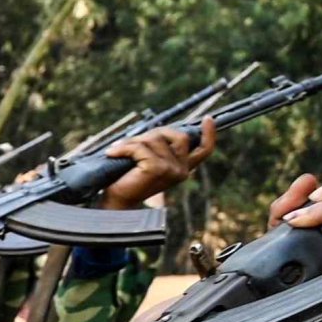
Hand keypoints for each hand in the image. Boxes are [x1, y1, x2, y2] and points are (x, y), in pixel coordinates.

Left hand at [101, 120, 218, 209]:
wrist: (116, 203)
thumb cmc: (128, 180)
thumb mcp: (148, 161)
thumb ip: (159, 147)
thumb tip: (157, 130)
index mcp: (183, 168)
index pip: (204, 150)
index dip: (209, 133)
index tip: (207, 119)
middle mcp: (182, 170)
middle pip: (176, 135)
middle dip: (152, 133)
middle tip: (129, 143)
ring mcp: (172, 170)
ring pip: (155, 139)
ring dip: (132, 142)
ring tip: (118, 151)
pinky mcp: (158, 169)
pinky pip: (140, 148)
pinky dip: (123, 148)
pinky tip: (112, 153)